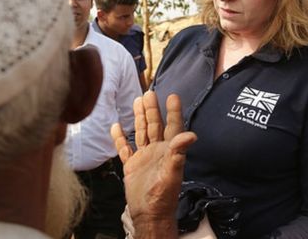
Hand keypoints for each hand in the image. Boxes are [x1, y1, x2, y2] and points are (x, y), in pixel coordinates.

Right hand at [111, 91, 196, 238]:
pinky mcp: (132, 165)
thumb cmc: (164, 196)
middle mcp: (157, 151)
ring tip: (137, 101)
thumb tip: (191, 135)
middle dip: (152, 110)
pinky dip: (120, 138)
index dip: (174, 111)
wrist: (148, 213)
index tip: (173, 96)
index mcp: (169, 151)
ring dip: (138, 118)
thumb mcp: (172, 172)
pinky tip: (116, 126)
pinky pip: (125, 148)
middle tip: (150, 93)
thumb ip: (179, 152)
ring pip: (140, 132)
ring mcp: (144, 157)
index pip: (173, 126)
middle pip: (154, 125)